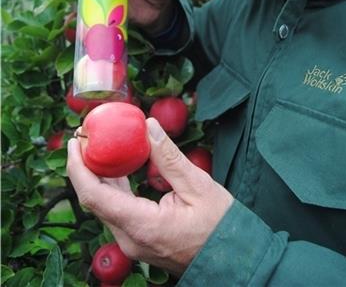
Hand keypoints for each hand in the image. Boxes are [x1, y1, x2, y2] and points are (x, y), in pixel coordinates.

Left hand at [66, 118, 233, 275]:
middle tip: (87, 137)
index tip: (75, 142)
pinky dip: (115, 189)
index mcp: (142, 225)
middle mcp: (130, 238)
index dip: (79, 168)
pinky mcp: (139, 239)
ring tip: (99, 147)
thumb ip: (169, 157)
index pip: (95, 196)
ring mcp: (133, 241)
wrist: (232, 257)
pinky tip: (119, 168)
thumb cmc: (220, 224)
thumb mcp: (198, 185)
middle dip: (86, 167)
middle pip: (95, 200)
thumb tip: (149, 126)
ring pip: (106, 206)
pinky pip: (119, 211)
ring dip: (100, 177)